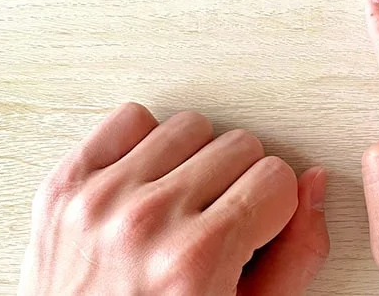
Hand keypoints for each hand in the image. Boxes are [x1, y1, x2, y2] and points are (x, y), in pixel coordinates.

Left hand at [19, 104, 328, 294]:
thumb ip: (296, 254)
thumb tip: (313, 183)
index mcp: (196, 260)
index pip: (276, 176)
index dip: (274, 207)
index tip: (256, 230)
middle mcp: (146, 223)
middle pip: (239, 145)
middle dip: (240, 184)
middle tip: (219, 223)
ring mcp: (99, 200)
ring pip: (189, 126)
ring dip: (195, 160)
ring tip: (184, 204)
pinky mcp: (66, 186)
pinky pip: (130, 119)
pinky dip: (145, 146)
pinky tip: (149, 182)